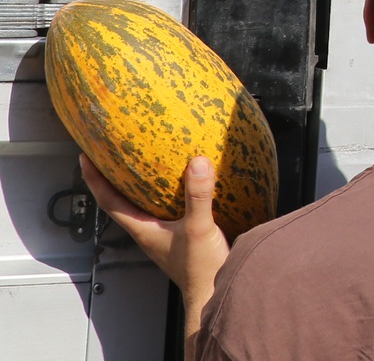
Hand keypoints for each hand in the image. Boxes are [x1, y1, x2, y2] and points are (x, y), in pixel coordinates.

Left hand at [82, 154, 229, 314]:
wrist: (212, 291)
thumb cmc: (199, 269)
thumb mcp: (199, 228)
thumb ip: (198, 196)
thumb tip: (197, 163)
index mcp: (143, 230)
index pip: (110, 202)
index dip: (95, 180)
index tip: (86, 159)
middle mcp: (147, 231)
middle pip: (119, 202)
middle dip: (109, 179)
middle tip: (106, 156)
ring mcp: (161, 234)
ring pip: (139, 206)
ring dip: (133, 186)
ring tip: (135, 164)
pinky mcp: (177, 234)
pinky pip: (160, 209)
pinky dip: (159, 193)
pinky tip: (175, 184)